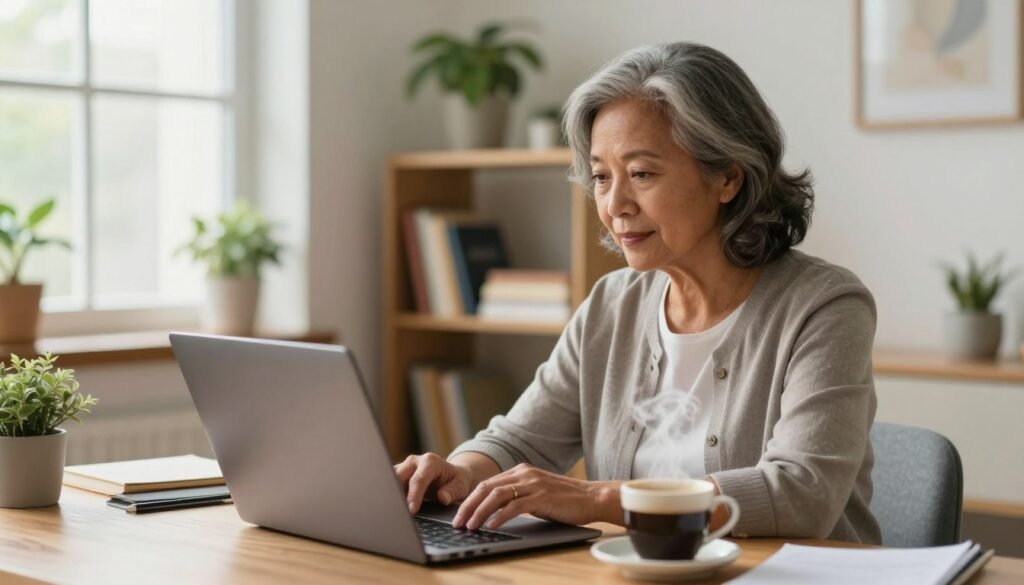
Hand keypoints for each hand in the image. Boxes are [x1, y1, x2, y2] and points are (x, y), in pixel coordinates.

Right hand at [394, 453, 473, 512]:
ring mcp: (404, 467)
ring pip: (390, 479)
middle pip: (398, 476)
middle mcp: (414, 461)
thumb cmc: (456, 481)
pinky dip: (390, 495)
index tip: (411, 510)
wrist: (451, 475)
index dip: (413, 496)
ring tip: (392, 511)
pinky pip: (389, 484)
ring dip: (390, 494)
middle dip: (396, 494)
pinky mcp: (398, 474)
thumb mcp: (461, 486)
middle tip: (398, 512)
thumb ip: (452, 491)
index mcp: (430, 462)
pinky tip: (392, 508)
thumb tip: (443, 498)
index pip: (418, 480)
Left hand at [452, 463, 620, 530]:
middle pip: (486, 488)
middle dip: (468, 505)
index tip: (459, 514)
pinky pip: (514, 506)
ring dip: (479, 511)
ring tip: (470, 526)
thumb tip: (495, 511)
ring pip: (496, 496)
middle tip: (457, 522)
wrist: (593, 497)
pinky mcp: (541, 496)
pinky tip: (491, 526)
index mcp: (521, 471)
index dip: (470, 499)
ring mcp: (533, 484)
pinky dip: (499, 516)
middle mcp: (524, 473)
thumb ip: (518, 496)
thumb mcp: (537, 494)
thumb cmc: (566, 500)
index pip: (488, 484)